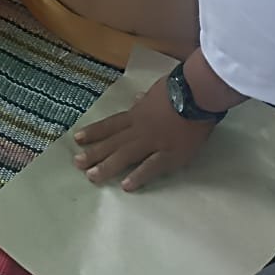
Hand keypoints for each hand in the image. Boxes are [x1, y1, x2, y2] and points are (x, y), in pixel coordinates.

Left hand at [73, 77, 215, 190]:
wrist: (197, 93)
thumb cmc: (179, 89)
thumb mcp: (157, 91)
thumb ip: (145, 99)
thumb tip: (136, 99)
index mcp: (137, 114)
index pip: (111, 124)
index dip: (94, 132)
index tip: (77, 139)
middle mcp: (140, 129)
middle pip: (113, 142)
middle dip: (94, 153)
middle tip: (76, 164)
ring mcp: (154, 142)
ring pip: (126, 155)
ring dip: (108, 166)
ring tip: (92, 176)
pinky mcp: (170, 154)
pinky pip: (152, 167)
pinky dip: (139, 175)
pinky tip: (126, 185)